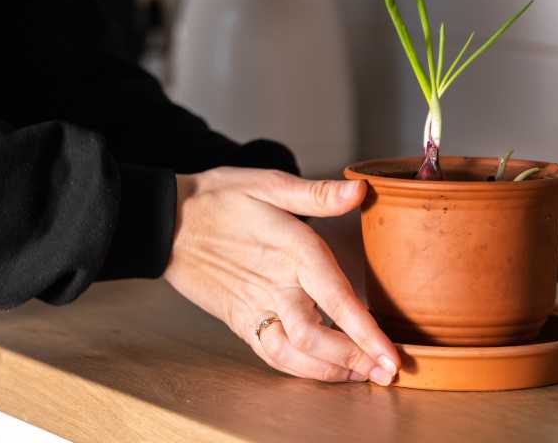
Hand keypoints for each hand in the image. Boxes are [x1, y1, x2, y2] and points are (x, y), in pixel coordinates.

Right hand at [163, 168, 399, 385]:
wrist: (166, 221)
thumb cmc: (220, 198)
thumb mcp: (268, 182)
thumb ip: (316, 193)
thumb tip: (359, 191)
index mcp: (289, 248)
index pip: (335, 297)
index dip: (365, 331)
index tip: (392, 355)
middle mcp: (273, 284)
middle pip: (316, 338)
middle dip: (355, 360)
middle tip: (387, 372)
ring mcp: (254, 306)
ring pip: (293, 354)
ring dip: (330, 371)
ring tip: (361, 374)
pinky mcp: (239, 320)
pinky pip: (271, 354)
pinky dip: (299, 369)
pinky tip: (323, 368)